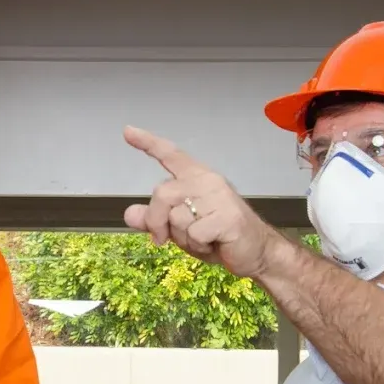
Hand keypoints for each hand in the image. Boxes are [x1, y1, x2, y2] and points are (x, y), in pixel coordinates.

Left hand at [122, 125, 278, 278]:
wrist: (255, 252)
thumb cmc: (218, 237)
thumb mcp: (179, 229)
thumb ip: (155, 219)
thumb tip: (129, 214)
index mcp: (196, 177)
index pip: (170, 154)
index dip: (147, 143)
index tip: (128, 131)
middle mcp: (207, 181)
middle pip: (162, 194)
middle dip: (157, 222)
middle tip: (164, 239)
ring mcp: (219, 197)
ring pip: (176, 218)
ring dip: (183, 239)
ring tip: (204, 239)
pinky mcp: (227, 216)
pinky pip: (194, 234)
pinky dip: (198, 246)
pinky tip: (213, 243)